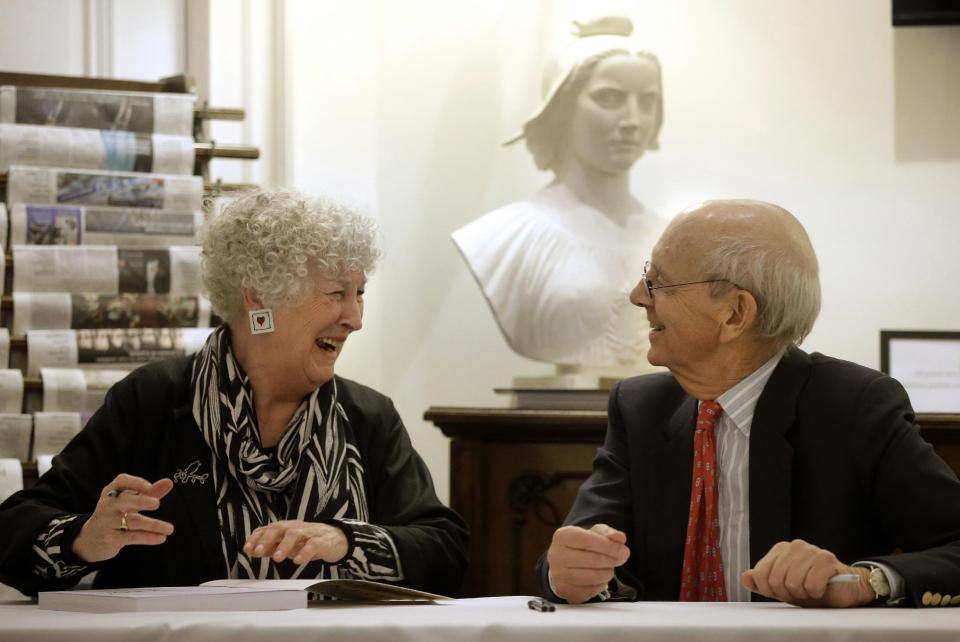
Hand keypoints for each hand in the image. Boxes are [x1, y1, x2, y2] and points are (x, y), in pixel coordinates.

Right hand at [72, 474, 174, 562]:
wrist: (90, 538)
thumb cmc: (116, 513)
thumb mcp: (129, 500)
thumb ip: (150, 491)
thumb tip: (169, 482)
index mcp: (112, 492)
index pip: (121, 482)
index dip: (136, 483)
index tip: (150, 487)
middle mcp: (107, 505)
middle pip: (124, 501)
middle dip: (140, 501)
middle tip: (157, 503)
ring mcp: (108, 522)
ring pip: (132, 521)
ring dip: (153, 525)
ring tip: (170, 529)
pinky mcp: (111, 539)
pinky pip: (132, 537)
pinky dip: (148, 537)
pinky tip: (161, 537)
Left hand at [244, 520, 348, 564]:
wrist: (336, 539)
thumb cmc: (309, 541)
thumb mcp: (288, 545)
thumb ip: (272, 547)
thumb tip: (253, 551)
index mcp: (285, 528)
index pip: (267, 529)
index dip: (257, 538)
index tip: (248, 549)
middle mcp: (295, 528)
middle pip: (279, 528)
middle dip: (267, 539)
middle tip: (259, 552)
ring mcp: (309, 533)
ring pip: (294, 534)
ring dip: (284, 545)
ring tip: (277, 558)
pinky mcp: (321, 541)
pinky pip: (312, 544)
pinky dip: (304, 552)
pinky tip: (298, 560)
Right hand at [546, 523, 630, 603]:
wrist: (564, 563)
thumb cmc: (580, 546)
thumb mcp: (594, 534)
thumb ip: (608, 534)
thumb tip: (619, 537)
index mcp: (562, 536)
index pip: (587, 540)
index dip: (608, 546)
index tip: (623, 550)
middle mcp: (556, 555)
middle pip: (591, 560)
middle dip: (611, 560)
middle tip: (621, 558)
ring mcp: (558, 574)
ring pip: (592, 577)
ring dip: (607, 573)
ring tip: (608, 568)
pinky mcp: (564, 590)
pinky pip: (590, 591)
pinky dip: (600, 585)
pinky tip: (599, 578)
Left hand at [741, 539, 873, 606]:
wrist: (845, 588)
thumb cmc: (812, 587)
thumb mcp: (782, 587)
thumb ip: (762, 582)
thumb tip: (746, 577)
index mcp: (780, 549)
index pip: (760, 574)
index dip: (770, 590)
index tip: (783, 592)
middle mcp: (795, 546)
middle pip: (775, 579)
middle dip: (787, 593)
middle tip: (800, 593)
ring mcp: (811, 550)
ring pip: (792, 582)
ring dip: (802, 594)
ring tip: (810, 590)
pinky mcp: (826, 559)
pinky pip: (811, 584)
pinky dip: (816, 593)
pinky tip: (821, 589)